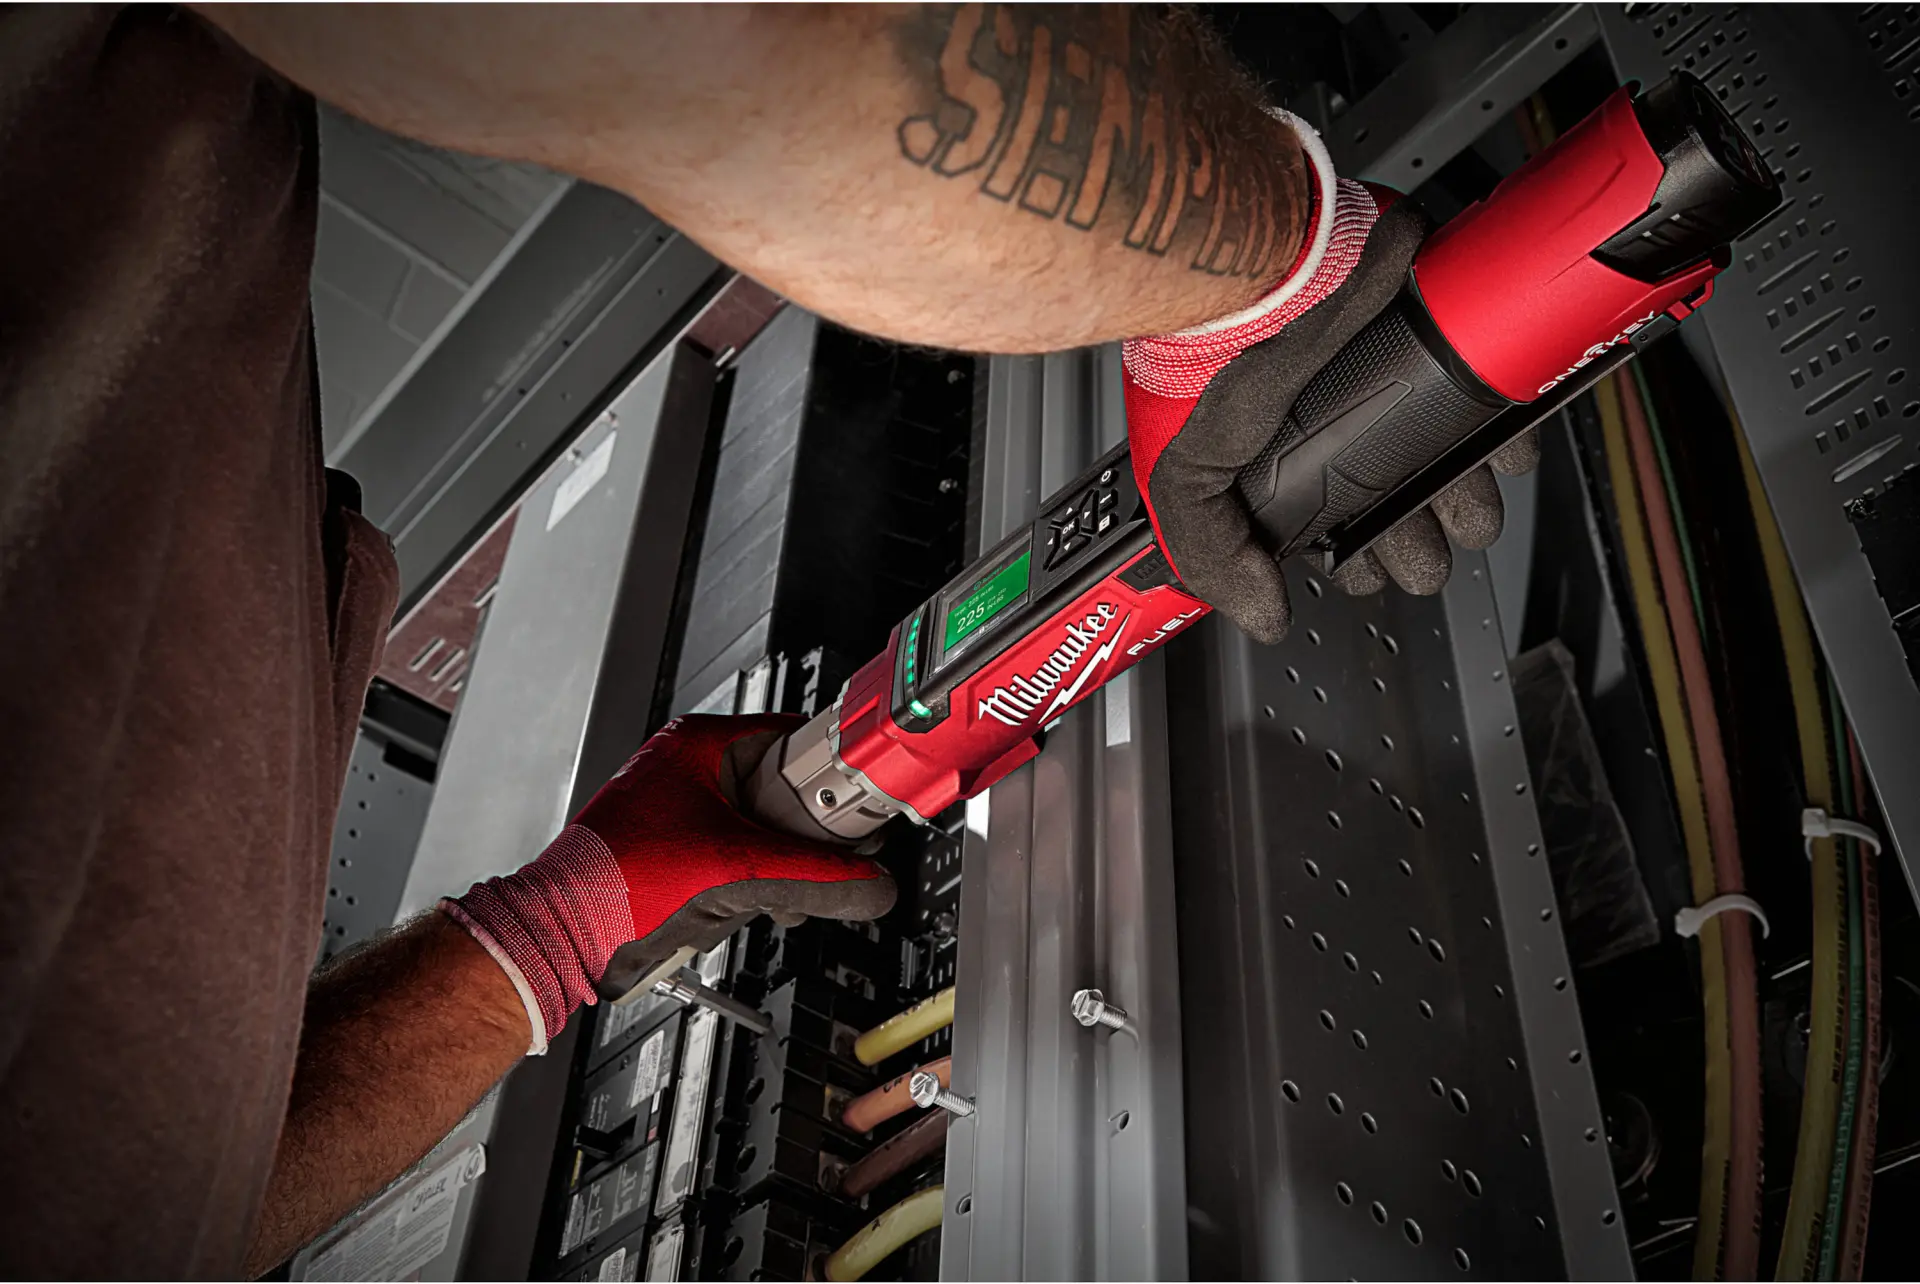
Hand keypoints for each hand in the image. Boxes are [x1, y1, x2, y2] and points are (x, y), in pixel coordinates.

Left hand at [442, 714, 894, 1051]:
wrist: (561, 936)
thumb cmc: (613, 885)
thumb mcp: (738, 872)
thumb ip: (816, 878)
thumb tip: (871, 884)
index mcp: (697, 745)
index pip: (793, 738)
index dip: (832, 773)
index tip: (862, 802)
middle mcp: (686, 769)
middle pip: (783, 791)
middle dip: (807, 838)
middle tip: (826, 861)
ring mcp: (679, 811)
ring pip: (761, 830)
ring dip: (780, 868)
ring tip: (780, 894)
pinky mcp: (674, 851)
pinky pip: (736, 857)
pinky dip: (752, 884)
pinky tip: (751, 908)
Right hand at [1122, 115, 1535, 643]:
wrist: (1259, 263)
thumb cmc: (1216, 355)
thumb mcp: (1186, 473)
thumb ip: (1212, 551)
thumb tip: (1267, 616)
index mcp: (1297, 473)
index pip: (1347, 545)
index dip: (1363, 565)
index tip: (1362, 558)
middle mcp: (1354, 438)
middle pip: (1414, 527)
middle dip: (1419, 544)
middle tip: (1409, 531)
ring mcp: (1405, 397)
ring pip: (1464, 486)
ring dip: (1466, 503)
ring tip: (1453, 494)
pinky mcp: (1451, 353)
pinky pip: (1502, 419)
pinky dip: (1504, 443)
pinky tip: (1486, 445)